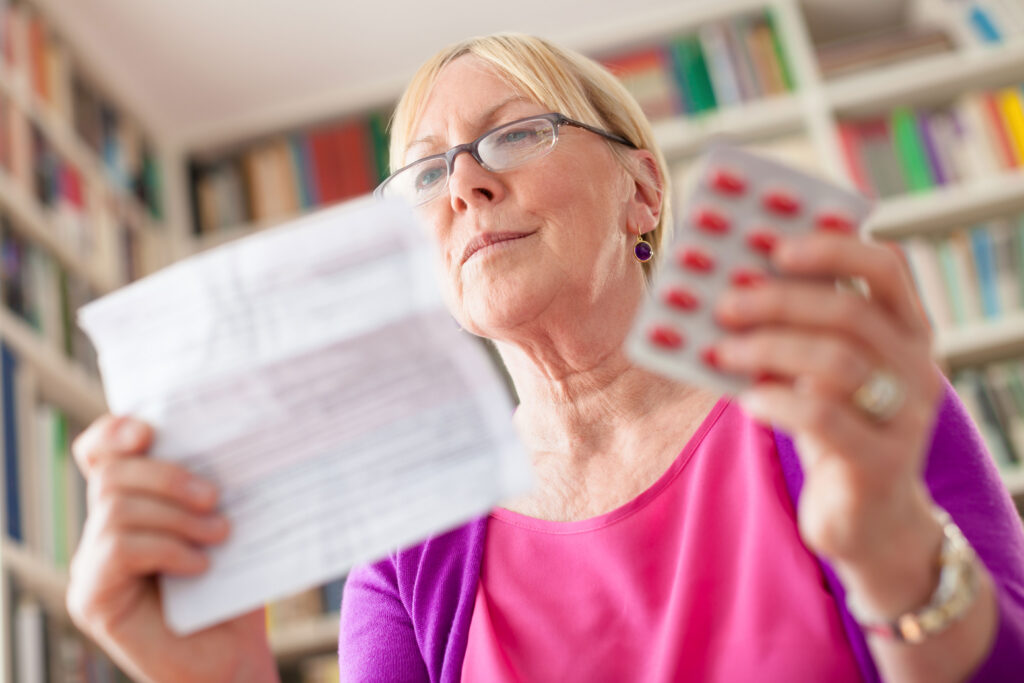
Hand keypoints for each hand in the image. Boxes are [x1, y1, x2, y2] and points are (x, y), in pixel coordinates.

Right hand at [67, 415, 277, 682]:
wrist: (233, 659)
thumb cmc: (234, 589)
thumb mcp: (226, 527)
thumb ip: (211, 489)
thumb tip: (235, 439)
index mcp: (132, 503)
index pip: (99, 452)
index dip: (114, 431)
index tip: (150, 429)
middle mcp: (102, 531)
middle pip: (112, 474)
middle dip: (168, 476)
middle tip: (216, 497)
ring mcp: (92, 565)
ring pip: (117, 508)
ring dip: (177, 516)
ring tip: (221, 534)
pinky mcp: (93, 599)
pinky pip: (120, 550)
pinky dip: (167, 548)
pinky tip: (201, 566)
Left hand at [712, 231, 945, 612]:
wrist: (868, 520)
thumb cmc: (834, 428)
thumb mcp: (820, 373)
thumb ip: (794, 332)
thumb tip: (726, 286)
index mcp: (906, 330)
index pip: (887, 268)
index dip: (833, 247)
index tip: (775, 242)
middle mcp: (917, 366)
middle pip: (850, 313)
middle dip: (780, 300)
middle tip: (724, 301)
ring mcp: (904, 416)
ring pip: (836, 362)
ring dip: (769, 349)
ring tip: (721, 349)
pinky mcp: (880, 462)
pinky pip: (824, 417)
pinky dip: (777, 400)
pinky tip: (745, 400)